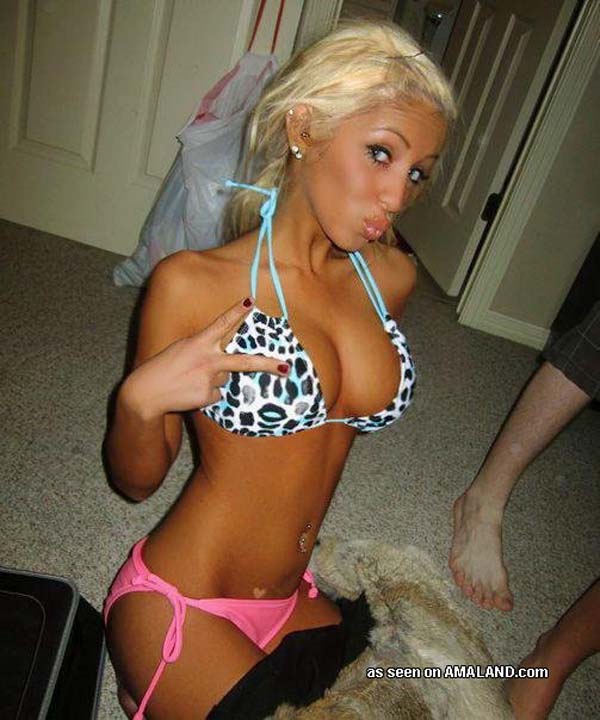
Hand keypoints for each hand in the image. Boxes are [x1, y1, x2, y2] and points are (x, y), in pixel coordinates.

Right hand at [122, 297, 288, 417]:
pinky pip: (217, 394)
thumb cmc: (164, 367)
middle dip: (266, 364)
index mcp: (199, 342)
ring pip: (225, 378)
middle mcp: (207, 360)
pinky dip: (206, 394)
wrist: (146, 392)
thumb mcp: (183, 348)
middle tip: (286, 367)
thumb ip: (205, 348)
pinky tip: (190, 392)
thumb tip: (225, 360)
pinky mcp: (207, 396)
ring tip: (191, 379)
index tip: (251, 301)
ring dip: (213, 379)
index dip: (237, 312)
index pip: (221, 324)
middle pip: (243, 361)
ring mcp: (208, 379)